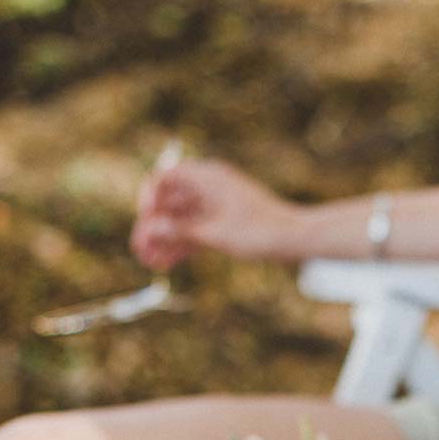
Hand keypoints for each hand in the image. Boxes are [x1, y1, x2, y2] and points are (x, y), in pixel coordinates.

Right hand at [131, 157, 301, 269]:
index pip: (165, 178)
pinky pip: (195, 229)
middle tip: (140, 251)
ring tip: (151, 263)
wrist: (298, 239)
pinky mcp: (223, 221)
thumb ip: (181, 231)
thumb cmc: (262, 232)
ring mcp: (215, 204)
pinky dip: (182, 244)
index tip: (144, 220)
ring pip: (181, 219)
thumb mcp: (216, 234)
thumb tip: (150, 229)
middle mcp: (208, 186)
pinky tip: (166, 262)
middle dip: (153, 227)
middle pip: (169, 202)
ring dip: (165, 240)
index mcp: (207, 177)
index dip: (149, 198)